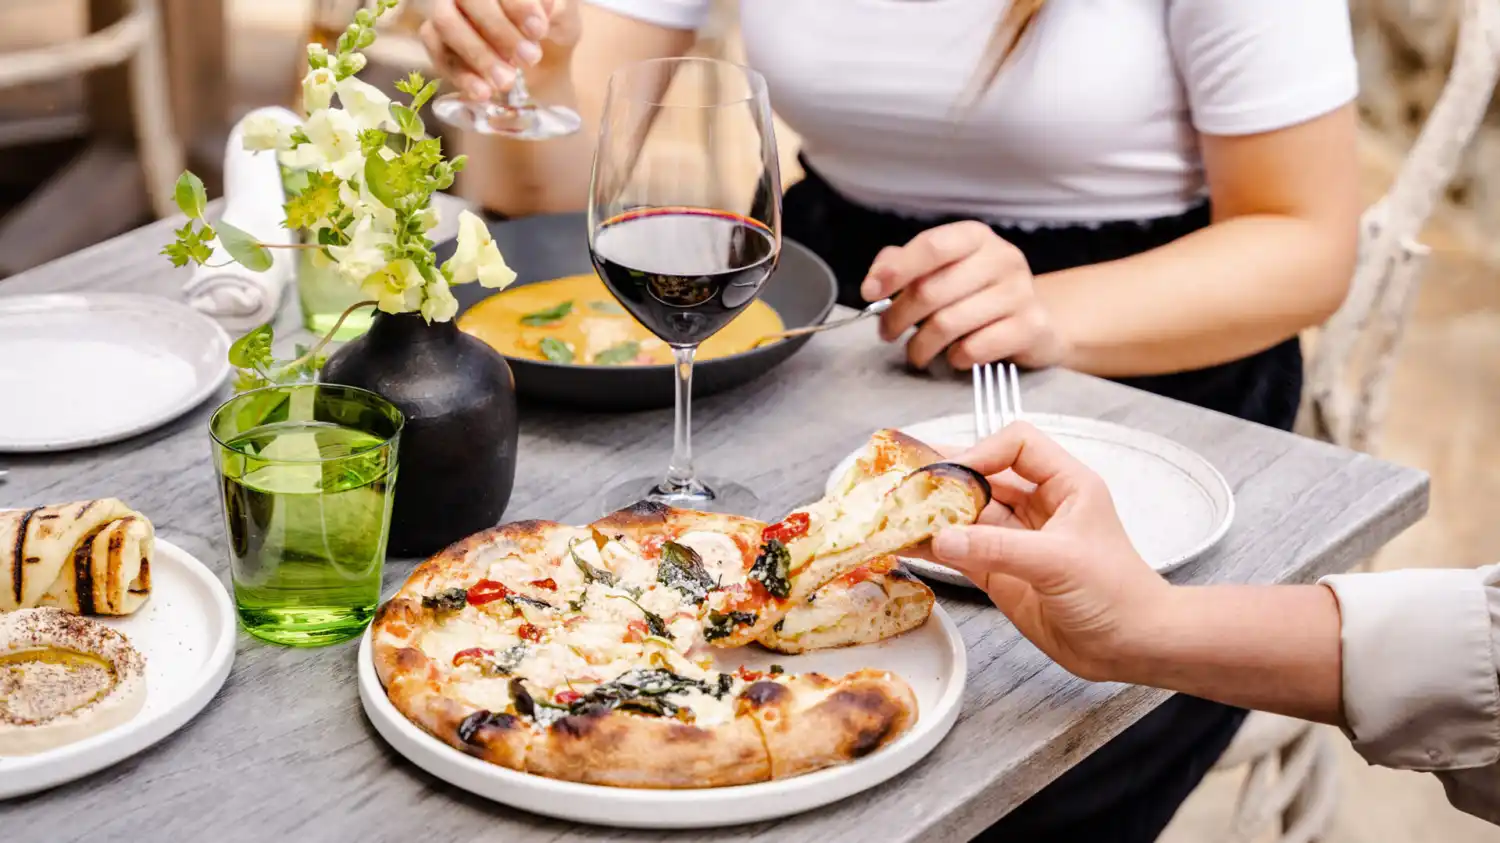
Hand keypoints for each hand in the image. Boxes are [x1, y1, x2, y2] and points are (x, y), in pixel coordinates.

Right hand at [420, 0, 580, 100]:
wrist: (538, 50)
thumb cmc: (549, 23)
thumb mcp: (563, 17)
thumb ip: (556, 11)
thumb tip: (545, 8)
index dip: (519, 6)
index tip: (539, 31)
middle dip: (500, 31)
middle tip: (530, 59)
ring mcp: (445, 7)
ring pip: (446, 23)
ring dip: (477, 54)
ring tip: (506, 82)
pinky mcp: (434, 37)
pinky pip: (437, 52)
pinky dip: (460, 75)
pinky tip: (483, 93)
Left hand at [861, 221, 1069, 369]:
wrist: (1033, 321)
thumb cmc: (975, 294)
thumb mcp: (940, 269)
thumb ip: (903, 265)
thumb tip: (875, 280)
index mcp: (975, 237)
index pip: (931, 246)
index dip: (895, 271)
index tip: (870, 293)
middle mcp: (1001, 258)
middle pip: (931, 290)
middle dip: (898, 317)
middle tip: (887, 333)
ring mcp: (1020, 292)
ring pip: (948, 323)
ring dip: (921, 345)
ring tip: (916, 352)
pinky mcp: (1031, 326)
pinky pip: (975, 348)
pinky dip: (955, 358)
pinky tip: (954, 357)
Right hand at [929, 422, 1168, 680]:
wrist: (1132, 649)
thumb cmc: (1117, 595)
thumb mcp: (1059, 562)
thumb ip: (999, 548)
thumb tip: (942, 539)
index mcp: (1066, 485)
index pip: (1017, 444)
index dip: (982, 450)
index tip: (952, 472)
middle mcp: (1039, 506)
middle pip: (984, 476)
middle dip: (947, 478)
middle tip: (906, 480)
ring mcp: (1018, 540)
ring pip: (968, 515)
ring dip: (936, 514)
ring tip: (898, 512)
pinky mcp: (1003, 573)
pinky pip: (962, 553)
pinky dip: (936, 548)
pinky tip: (910, 544)